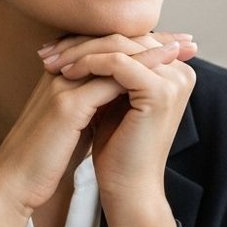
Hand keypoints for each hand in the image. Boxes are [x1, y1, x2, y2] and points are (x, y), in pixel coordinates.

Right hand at [0, 33, 190, 226]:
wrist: (17, 184)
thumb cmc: (46, 159)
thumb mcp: (76, 125)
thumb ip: (96, 106)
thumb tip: (123, 99)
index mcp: (62, 76)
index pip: (106, 48)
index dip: (140, 45)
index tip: (174, 47)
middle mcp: (61, 73)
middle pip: (111, 43)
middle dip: (153, 40)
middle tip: (186, 40)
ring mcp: (62, 85)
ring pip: (112, 55)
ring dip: (152, 49)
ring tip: (183, 48)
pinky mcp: (66, 104)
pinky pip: (109, 78)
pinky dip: (140, 70)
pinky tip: (164, 70)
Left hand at [42, 33, 196, 202]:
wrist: (127, 188)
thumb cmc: (118, 148)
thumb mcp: (114, 100)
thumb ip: (111, 71)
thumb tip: (85, 39)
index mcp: (173, 71)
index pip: (127, 40)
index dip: (89, 41)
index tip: (54, 48)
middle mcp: (179, 71)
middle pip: (123, 39)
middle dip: (81, 43)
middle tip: (46, 51)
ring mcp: (173, 80)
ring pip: (118, 47)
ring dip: (79, 52)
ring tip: (51, 63)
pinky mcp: (160, 90)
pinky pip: (117, 63)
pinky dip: (88, 64)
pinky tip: (66, 74)